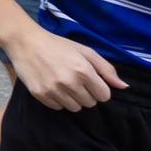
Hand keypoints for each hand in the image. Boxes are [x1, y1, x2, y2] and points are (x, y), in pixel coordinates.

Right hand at [2, 22, 124, 111]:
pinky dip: (58, 100)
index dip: (99, 89)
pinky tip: (53, 87)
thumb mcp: (85, 51)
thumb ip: (107, 69)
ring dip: (73, 99)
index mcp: (84, 71)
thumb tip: (124, 87)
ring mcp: (53, 90)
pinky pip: (58, 107)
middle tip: (75, 81)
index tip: (90, 81)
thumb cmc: (58, 45)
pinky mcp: (40, 94)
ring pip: (75, 108)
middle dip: (86, 94)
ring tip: (64, 85)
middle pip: (90, 103)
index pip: (104, 96)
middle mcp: (69, 82)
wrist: (26, 42)